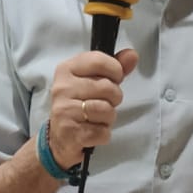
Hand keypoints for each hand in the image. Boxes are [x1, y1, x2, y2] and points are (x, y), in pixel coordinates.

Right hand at [46, 48, 138, 168]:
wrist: (60, 137)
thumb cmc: (79, 104)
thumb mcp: (94, 80)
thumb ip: (114, 66)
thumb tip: (132, 55)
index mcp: (66, 69)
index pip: (98, 60)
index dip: (115, 71)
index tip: (114, 79)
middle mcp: (62, 88)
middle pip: (107, 87)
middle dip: (114, 98)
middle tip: (104, 102)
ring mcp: (64, 110)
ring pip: (106, 110)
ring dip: (109, 117)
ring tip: (98, 117)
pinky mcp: (70, 133)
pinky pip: (103, 132)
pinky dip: (103, 134)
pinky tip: (93, 130)